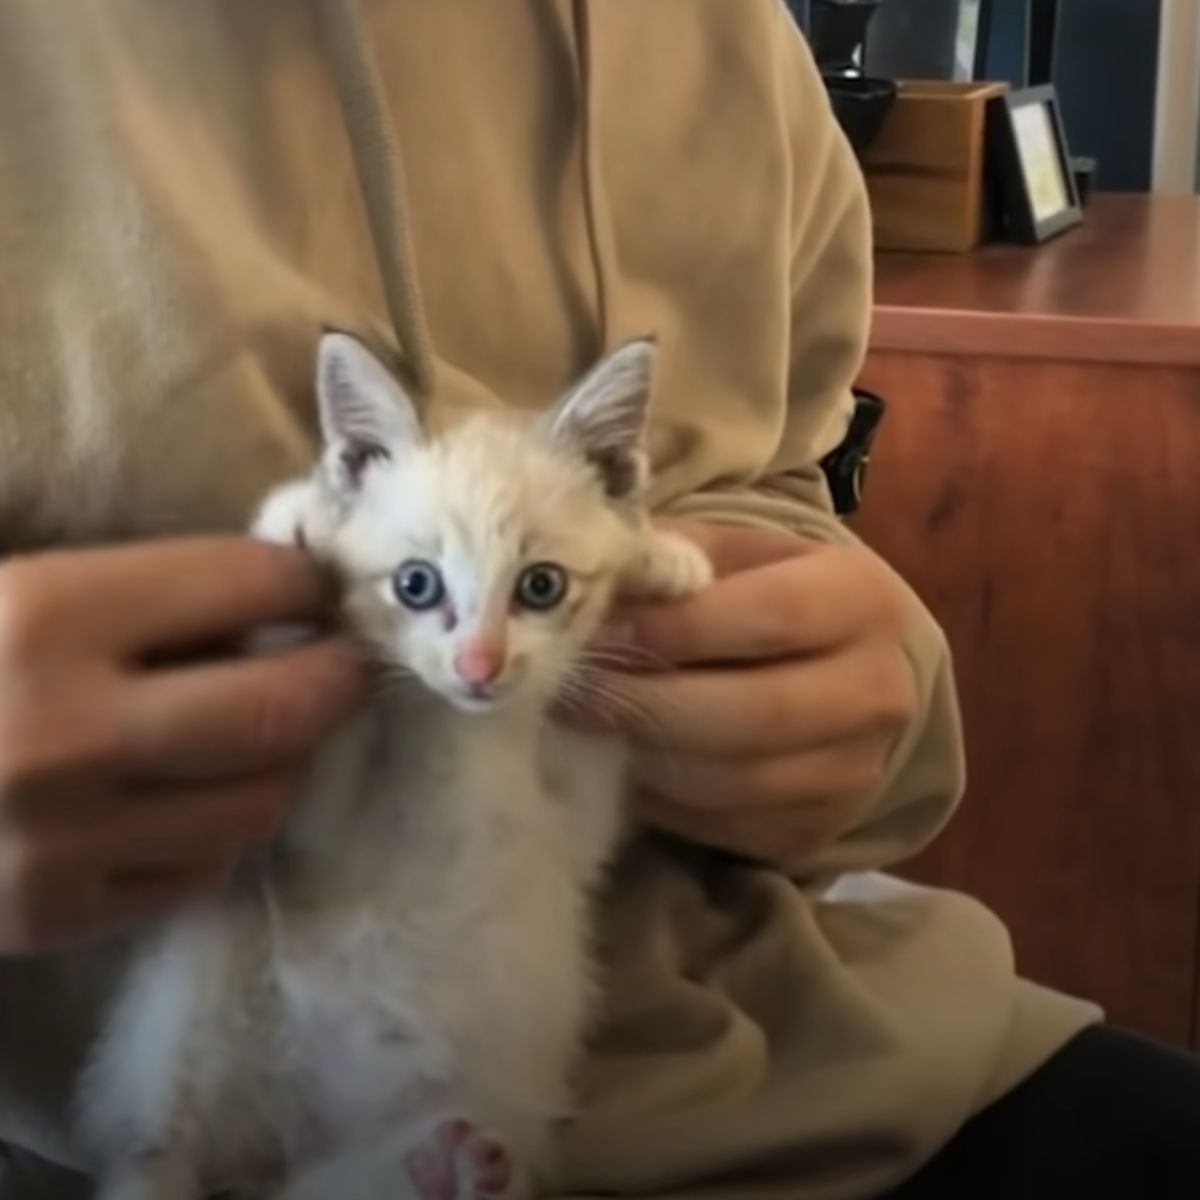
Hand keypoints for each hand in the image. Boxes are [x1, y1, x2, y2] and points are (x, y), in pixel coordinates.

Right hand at [0, 539, 363, 953]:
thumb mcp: (11, 593)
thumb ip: (126, 590)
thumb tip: (269, 591)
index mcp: (42, 615)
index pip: (245, 584)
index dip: (301, 579)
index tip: (314, 585)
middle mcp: (65, 731)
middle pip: (280, 708)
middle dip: (337, 678)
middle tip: (345, 662)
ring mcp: (62, 839)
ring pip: (258, 800)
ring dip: (283, 759)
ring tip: (266, 732)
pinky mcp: (54, 915)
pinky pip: (200, 869)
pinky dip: (219, 828)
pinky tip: (194, 796)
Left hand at [574, 523, 917, 864]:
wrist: (847, 672)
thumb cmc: (771, 596)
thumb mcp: (737, 555)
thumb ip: (677, 564)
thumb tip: (595, 594)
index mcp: (861, 599)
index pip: (771, 617)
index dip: (679, 628)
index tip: (603, 629)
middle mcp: (876, 690)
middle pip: (756, 712)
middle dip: (651, 704)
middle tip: (577, 692)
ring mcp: (856, 770)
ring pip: (738, 780)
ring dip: (649, 758)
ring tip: (590, 727)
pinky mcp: (820, 828)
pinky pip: (729, 827)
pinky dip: (665, 802)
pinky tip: (627, 766)